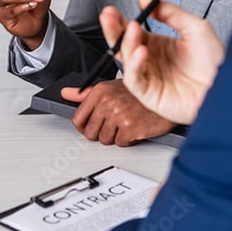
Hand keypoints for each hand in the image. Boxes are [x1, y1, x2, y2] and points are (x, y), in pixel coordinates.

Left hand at [62, 80, 176, 145]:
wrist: (165, 94)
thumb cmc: (138, 92)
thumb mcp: (109, 87)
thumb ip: (84, 93)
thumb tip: (65, 93)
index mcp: (99, 92)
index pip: (78, 118)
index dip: (82, 127)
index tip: (88, 128)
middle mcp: (107, 102)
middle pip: (90, 132)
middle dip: (99, 133)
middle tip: (110, 127)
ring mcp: (118, 116)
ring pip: (105, 139)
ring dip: (114, 136)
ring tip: (123, 125)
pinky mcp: (131, 128)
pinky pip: (120, 143)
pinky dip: (127, 140)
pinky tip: (133, 128)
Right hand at [98, 0, 224, 123]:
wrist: (226, 89)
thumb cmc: (216, 64)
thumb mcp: (195, 27)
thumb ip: (170, 12)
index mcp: (156, 45)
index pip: (131, 31)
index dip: (120, 21)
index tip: (113, 10)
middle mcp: (149, 60)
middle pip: (121, 44)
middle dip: (113, 29)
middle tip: (107, 16)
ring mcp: (148, 76)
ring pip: (125, 59)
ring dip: (125, 42)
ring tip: (132, 28)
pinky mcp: (148, 93)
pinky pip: (133, 78)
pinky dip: (134, 64)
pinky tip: (141, 51)